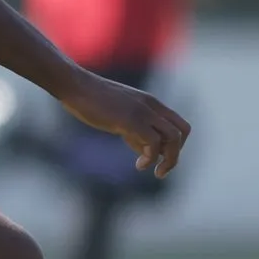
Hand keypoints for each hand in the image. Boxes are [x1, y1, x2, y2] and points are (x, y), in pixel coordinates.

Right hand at [58, 70, 190, 178]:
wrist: (75, 86)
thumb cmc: (90, 101)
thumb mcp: (119, 114)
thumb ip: (134, 129)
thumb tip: (144, 150)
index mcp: (151, 103)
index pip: (179, 125)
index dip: (175, 145)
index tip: (158, 156)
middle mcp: (151, 106)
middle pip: (182, 132)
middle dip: (175, 154)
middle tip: (161, 170)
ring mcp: (142, 112)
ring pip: (173, 138)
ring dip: (170, 160)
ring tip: (155, 172)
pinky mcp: (131, 120)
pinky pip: (153, 143)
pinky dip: (150, 158)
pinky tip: (139, 165)